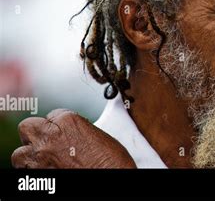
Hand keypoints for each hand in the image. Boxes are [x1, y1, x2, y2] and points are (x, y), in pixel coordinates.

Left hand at [11, 109, 135, 168]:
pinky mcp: (35, 176)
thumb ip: (79, 130)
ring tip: (46, 161)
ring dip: (31, 155)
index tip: (63, 134)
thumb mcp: (99, 136)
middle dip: (37, 135)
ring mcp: (39, 157)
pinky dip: (33, 171)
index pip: (52, 115)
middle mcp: (50, 136)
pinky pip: (23, 171)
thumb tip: (73, 136)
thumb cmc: (111, 162)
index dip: (58, 126)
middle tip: (49, 143)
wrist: (112, 179)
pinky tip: (48, 172)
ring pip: (21, 152)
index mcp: (68, 121)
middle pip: (29, 127)